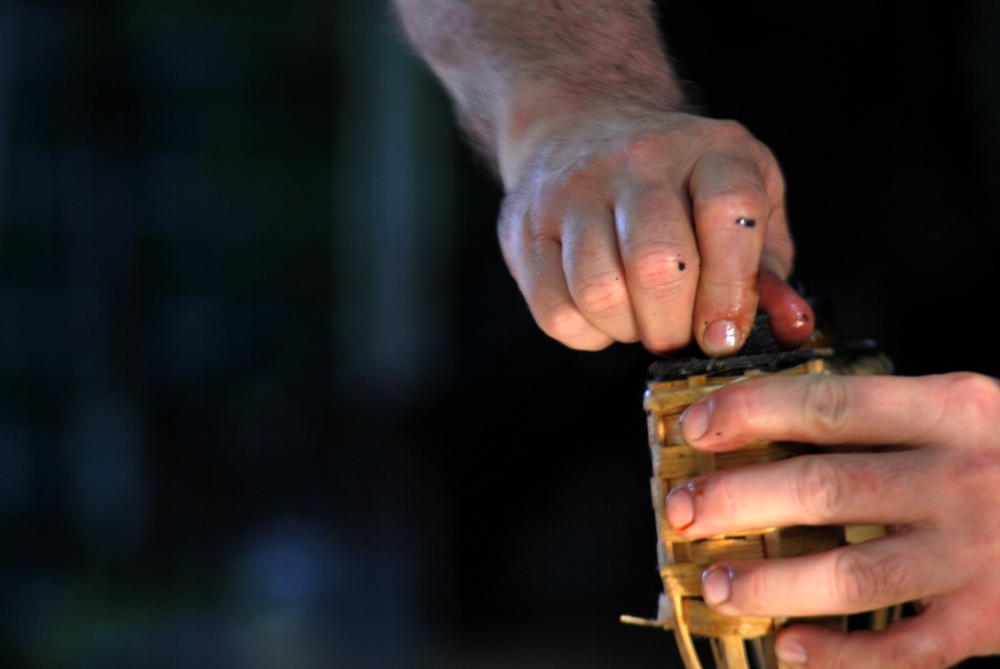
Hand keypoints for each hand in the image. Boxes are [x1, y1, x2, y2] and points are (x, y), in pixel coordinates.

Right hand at [497, 110, 812, 354]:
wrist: (582, 126)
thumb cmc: (678, 183)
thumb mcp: (744, 200)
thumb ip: (767, 267)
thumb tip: (789, 327)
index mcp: (710, 149)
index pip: (729, 213)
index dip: (731, 290)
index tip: (723, 334)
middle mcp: (638, 160)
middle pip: (658, 264)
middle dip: (674, 326)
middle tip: (679, 334)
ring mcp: (573, 190)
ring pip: (600, 293)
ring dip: (628, 329)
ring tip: (640, 317)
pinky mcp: (526, 226)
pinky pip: (556, 311)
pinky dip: (586, 331)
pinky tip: (602, 310)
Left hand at [664, 372, 999, 667]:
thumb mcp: (968, 411)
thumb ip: (888, 415)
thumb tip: (770, 426)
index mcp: (953, 410)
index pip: (828, 405)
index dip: (751, 413)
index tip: (695, 427)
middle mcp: (963, 479)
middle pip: (826, 489)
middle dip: (738, 501)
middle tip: (680, 512)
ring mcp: (977, 555)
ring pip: (853, 575)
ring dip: (773, 583)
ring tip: (719, 584)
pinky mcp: (989, 621)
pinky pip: (905, 649)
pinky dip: (844, 656)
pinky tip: (792, 649)